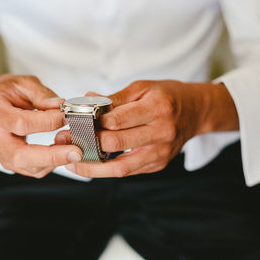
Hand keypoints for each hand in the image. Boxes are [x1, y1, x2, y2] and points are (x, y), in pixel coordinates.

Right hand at [0, 74, 81, 177]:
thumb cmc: (6, 92)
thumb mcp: (24, 83)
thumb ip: (42, 95)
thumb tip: (60, 106)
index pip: (20, 123)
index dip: (47, 122)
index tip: (66, 117)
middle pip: (20, 155)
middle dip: (52, 156)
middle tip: (76, 152)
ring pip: (27, 166)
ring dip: (54, 161)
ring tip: (73, 150)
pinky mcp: (8, 161)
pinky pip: (30, 170)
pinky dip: (49, 164)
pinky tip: (62, 153)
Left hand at [56, 80, 237, 177]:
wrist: (196, 112)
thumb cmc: (167, 96)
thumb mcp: (143, 88)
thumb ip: (114, 98)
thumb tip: (87, 101)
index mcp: (157, 108)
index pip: (117, 120)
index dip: (91, 122)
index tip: (72, 121)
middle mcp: (162, 132)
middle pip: (116, 143)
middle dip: (85, 142)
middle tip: (63, 139)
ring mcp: (161, 152)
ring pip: (120, 167)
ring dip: (92, 166)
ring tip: (70, 162)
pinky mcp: (158, 164)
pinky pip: (128, 171)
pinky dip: (106, 170)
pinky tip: (90, 165)